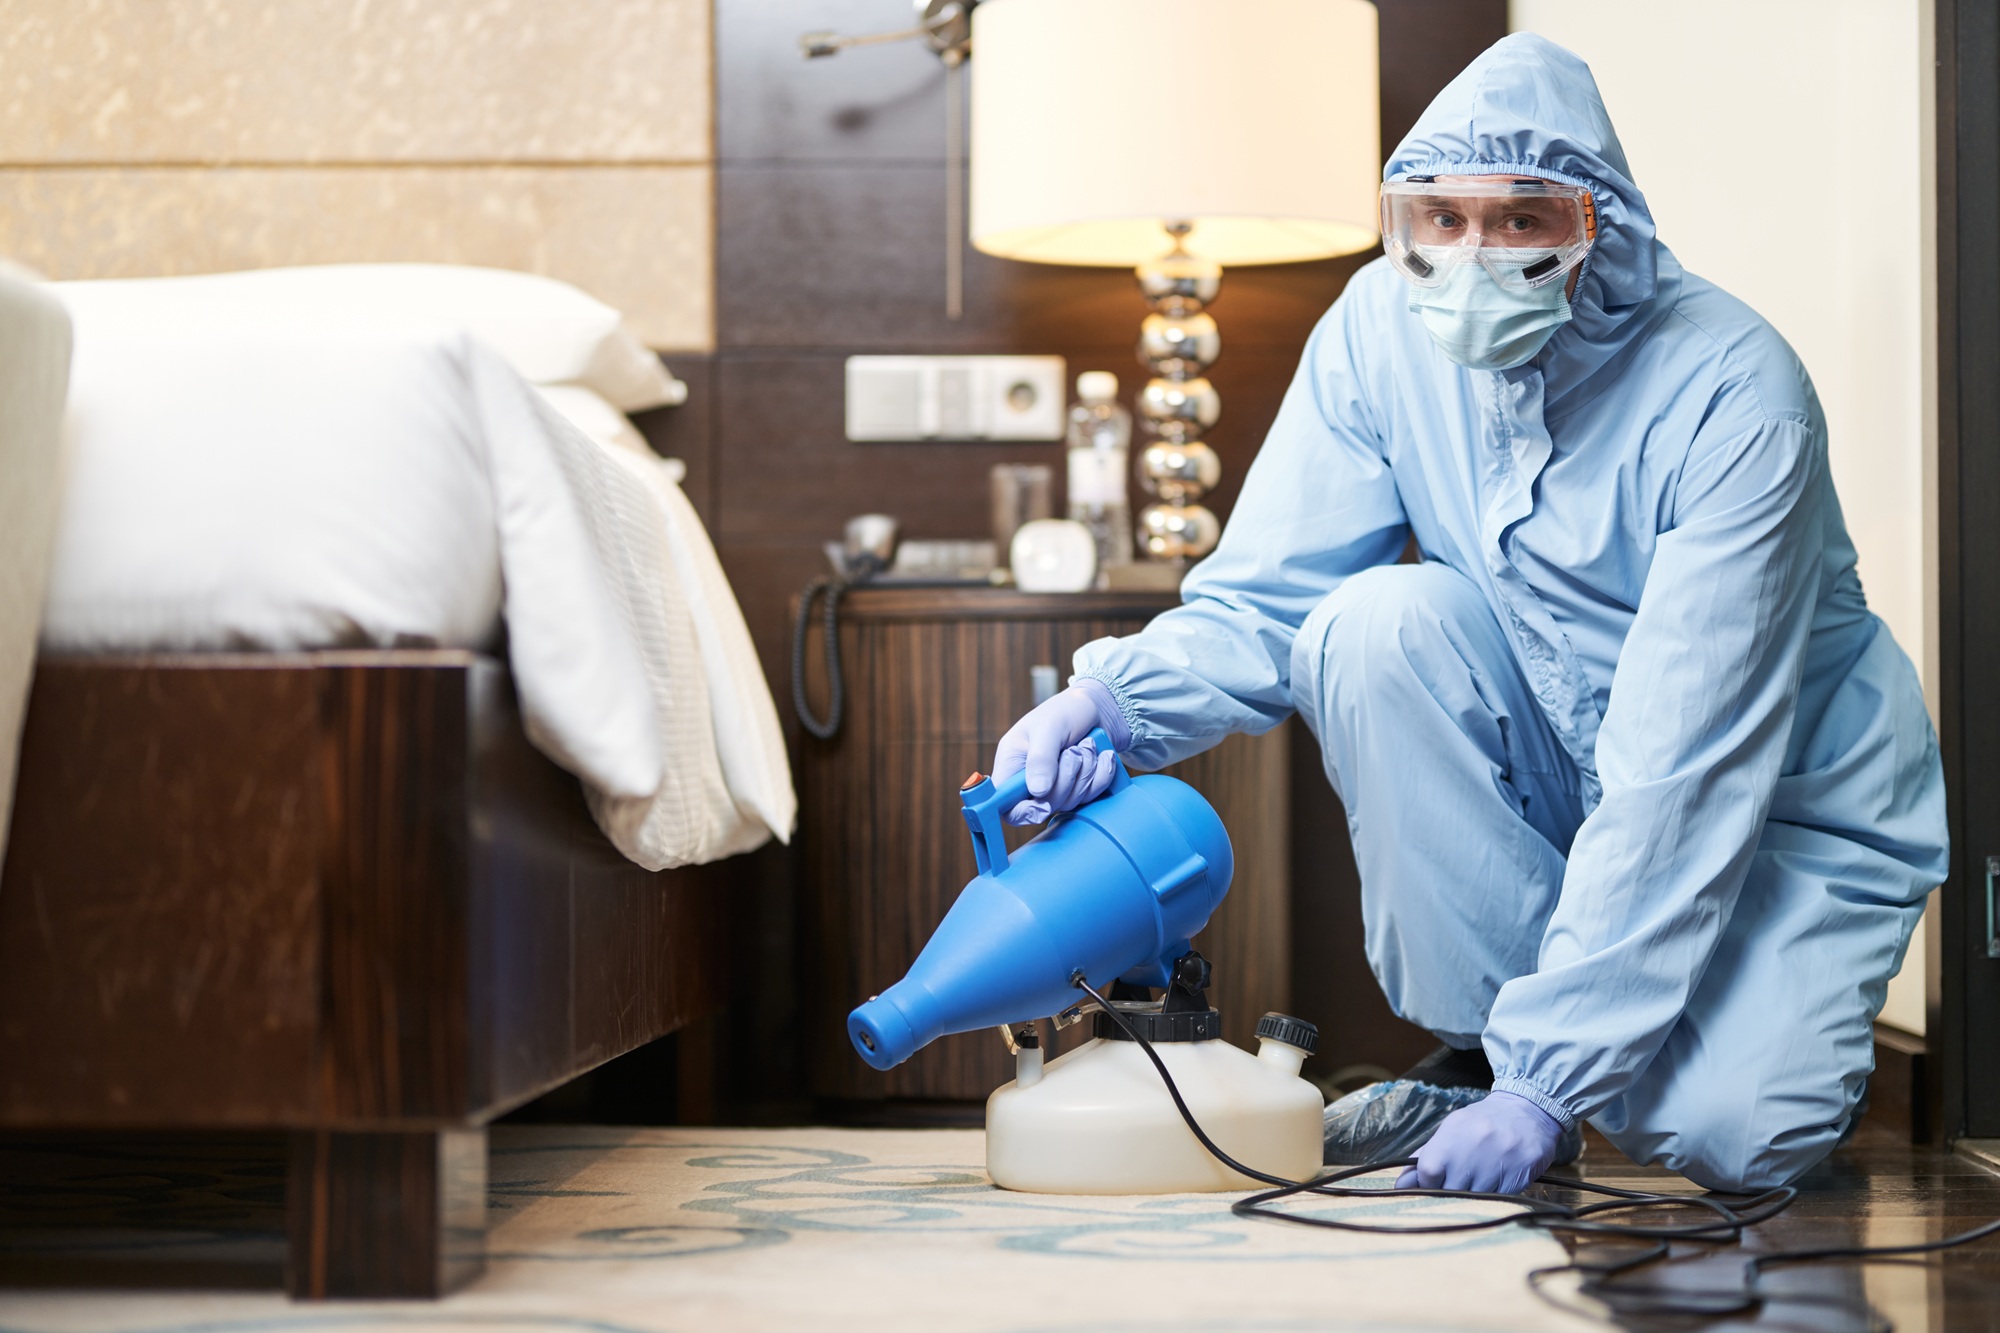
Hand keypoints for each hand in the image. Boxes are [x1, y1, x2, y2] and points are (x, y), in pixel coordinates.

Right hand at [992, 687, 1120, 824]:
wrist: (1096, 709)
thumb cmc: (1065, 710)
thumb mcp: (1050, 727)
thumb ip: (1041, 758)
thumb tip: (1038, 792)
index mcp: (1012, 764)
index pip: (1004, 803)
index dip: (1020, 812)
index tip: (1041, 806)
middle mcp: (1030, 780)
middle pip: (1044, 805)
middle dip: (1066, 780)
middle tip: (1073, 751)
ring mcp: (1054, 787)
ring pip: (1069, 802)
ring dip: (1085, 772)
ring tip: (1086, 746)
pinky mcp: (1076, 790)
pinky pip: (1091, 797)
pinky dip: (1101, 775)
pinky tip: (1102, 755)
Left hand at [1395, 1091, 1563, 1194]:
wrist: (1528, 1111)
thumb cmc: (1482, 1124)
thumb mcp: (1451, 1131)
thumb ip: (1425, 1157)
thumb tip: (1400, 1185)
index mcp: (1452, 1133)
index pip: (1428, 1170)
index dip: (1427, 1184)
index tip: (1434, 1185)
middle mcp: (1474, 1145)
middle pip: (1451, 1189)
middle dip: (1450, 1194)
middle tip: (1459, 1187)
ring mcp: (1500, 1159)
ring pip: (1475, 1198)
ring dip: (1474, 1198)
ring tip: (1480, 1182)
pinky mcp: (1521, 1173)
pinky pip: (1500, 1198)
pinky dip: (1495, 1197)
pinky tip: (1498, 1182)